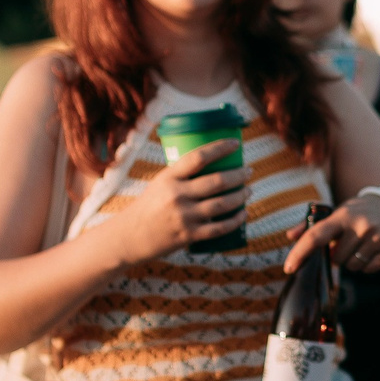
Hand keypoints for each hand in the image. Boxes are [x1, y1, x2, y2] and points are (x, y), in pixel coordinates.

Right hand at [111, 139, 249, 261]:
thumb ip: (182, 177)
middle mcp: (176, 195)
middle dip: (238, 175)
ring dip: (241, 196)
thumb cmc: (149, 206)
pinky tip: (243, 214)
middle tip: (248, 171)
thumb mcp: (160, 184)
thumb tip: (214, 166)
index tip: (235, 144)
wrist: (130, 236)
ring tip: (248, 190)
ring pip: (222, 204)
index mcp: (169, 177)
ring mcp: (183, 216)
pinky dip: (235, 220)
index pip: (198, 157)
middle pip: (217, 181)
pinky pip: (219, 227)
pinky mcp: (188, 235)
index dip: (220, 148)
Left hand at [286, 193, 379, 274]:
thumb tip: (290, 236)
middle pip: (337, 258)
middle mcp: (360, 225)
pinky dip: (369, 265)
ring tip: (364, 246)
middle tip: (350, 244)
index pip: (316, 235)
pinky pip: (370, 269)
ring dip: (355, 262)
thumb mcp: (341, 212)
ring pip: (353, 266)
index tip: (289, 268)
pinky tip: (375, 252)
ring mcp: (377, 236)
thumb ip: (314, 225)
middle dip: (340, 256)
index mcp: (343, 215)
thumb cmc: (363, 212)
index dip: (300, 252)